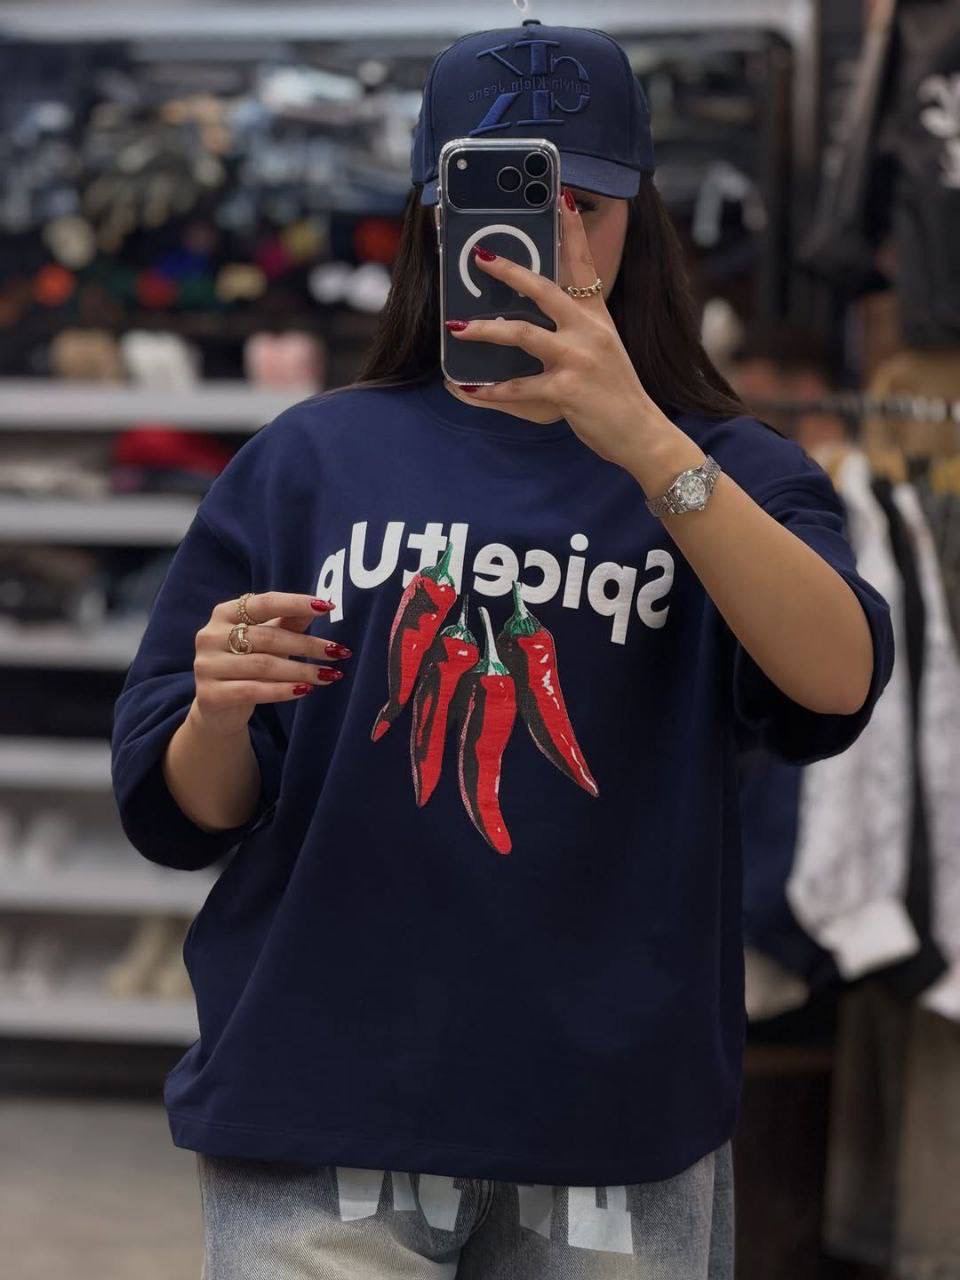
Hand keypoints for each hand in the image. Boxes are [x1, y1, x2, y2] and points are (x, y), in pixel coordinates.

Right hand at [191, 591, 348, 735]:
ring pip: (263, 665)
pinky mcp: (209, 694)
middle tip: (338, 651)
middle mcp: (210, 635)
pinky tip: (305, 690)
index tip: (327, 608)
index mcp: (225, 613)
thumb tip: (321, 606)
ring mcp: (207, 665)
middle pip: (268, 637)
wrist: (217, 708)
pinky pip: (253, 690)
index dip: (296, 603)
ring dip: (302, 670)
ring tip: (330, 675)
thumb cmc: (247, 664)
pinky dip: (283, 690)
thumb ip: (289, 622)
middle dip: (307, 644)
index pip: (264, 603)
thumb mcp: (267, 640)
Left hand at [444, 186, 660, 468]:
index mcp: (597, 318)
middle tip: (480, 258)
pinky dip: (492, 390)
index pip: (584, 265)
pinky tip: (473, 389)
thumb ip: (574, 331)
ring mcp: (578, 359)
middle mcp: (589, 332)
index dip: (572, 230)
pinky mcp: (566, 390)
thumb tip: (528, 320)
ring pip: (521, 333)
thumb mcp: (602, 351)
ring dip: (484, 329)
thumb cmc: (616, 394)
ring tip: (457, 326)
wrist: (640, 432)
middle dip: (509, 271)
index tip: (561, 197)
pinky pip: (519, 386)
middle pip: (542, 290)